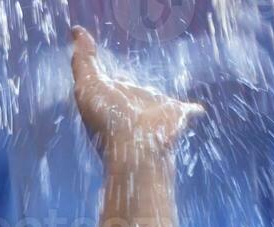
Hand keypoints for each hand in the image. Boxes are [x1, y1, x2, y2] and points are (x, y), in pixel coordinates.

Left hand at [71, 27, 201, 169]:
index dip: (106, 78)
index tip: (107, 70)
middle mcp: (133, 106)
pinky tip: (197, 111)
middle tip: (127, 80)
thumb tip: (76, 31)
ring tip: (159, 96)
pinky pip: (189, 111)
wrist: (137, 148)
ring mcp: (155, 112)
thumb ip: (83, 61)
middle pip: (134, 92)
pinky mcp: (177, 115)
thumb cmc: (109, 120)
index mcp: (112, 100)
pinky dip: (193, 111)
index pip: (109, 85)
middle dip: (132, 88)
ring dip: (159, 99)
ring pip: (158, 100)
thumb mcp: (88, 87)